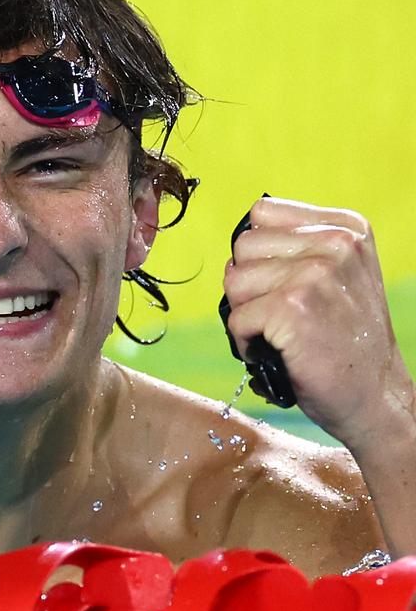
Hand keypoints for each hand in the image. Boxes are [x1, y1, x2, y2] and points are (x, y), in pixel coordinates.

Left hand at [222, 197, 413, 449]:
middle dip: (249, 284)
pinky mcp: (293, 307)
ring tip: (276, 333)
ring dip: (245, 313)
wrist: (376, 396)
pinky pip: (236, 317)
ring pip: (234, 280)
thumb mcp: (338, 275)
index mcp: (345, 227)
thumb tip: (238, 238)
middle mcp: (335, 243)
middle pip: (243, 246)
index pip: (262, 214)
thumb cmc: (344, 340)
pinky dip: (244, 341)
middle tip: (279, 315)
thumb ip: (297, 247)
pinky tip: (273, 351)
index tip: (283, 284)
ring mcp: (315, 273)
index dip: (260, 253)